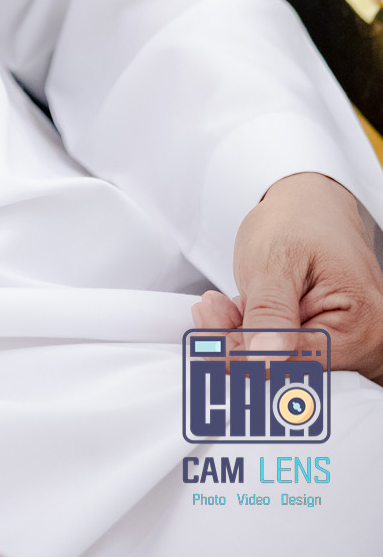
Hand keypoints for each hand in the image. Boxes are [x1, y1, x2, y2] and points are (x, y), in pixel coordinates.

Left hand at [192, 171, 382, 380]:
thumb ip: (270, 311)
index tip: (207, 320)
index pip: (293, 363)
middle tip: (212, 309)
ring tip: (224, 305)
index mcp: (361, 326)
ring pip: (283, 365)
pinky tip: (240, 313)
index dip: (242, 350)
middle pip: (289, 370)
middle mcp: (365, 345)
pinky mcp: (330, 345)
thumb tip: (264, 358)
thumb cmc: (300, 221)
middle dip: (242, 344)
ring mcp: (349, 348)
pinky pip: (288, 356)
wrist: (309, 203)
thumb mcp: (276, 257)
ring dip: (245, 340)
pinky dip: (257, 338)